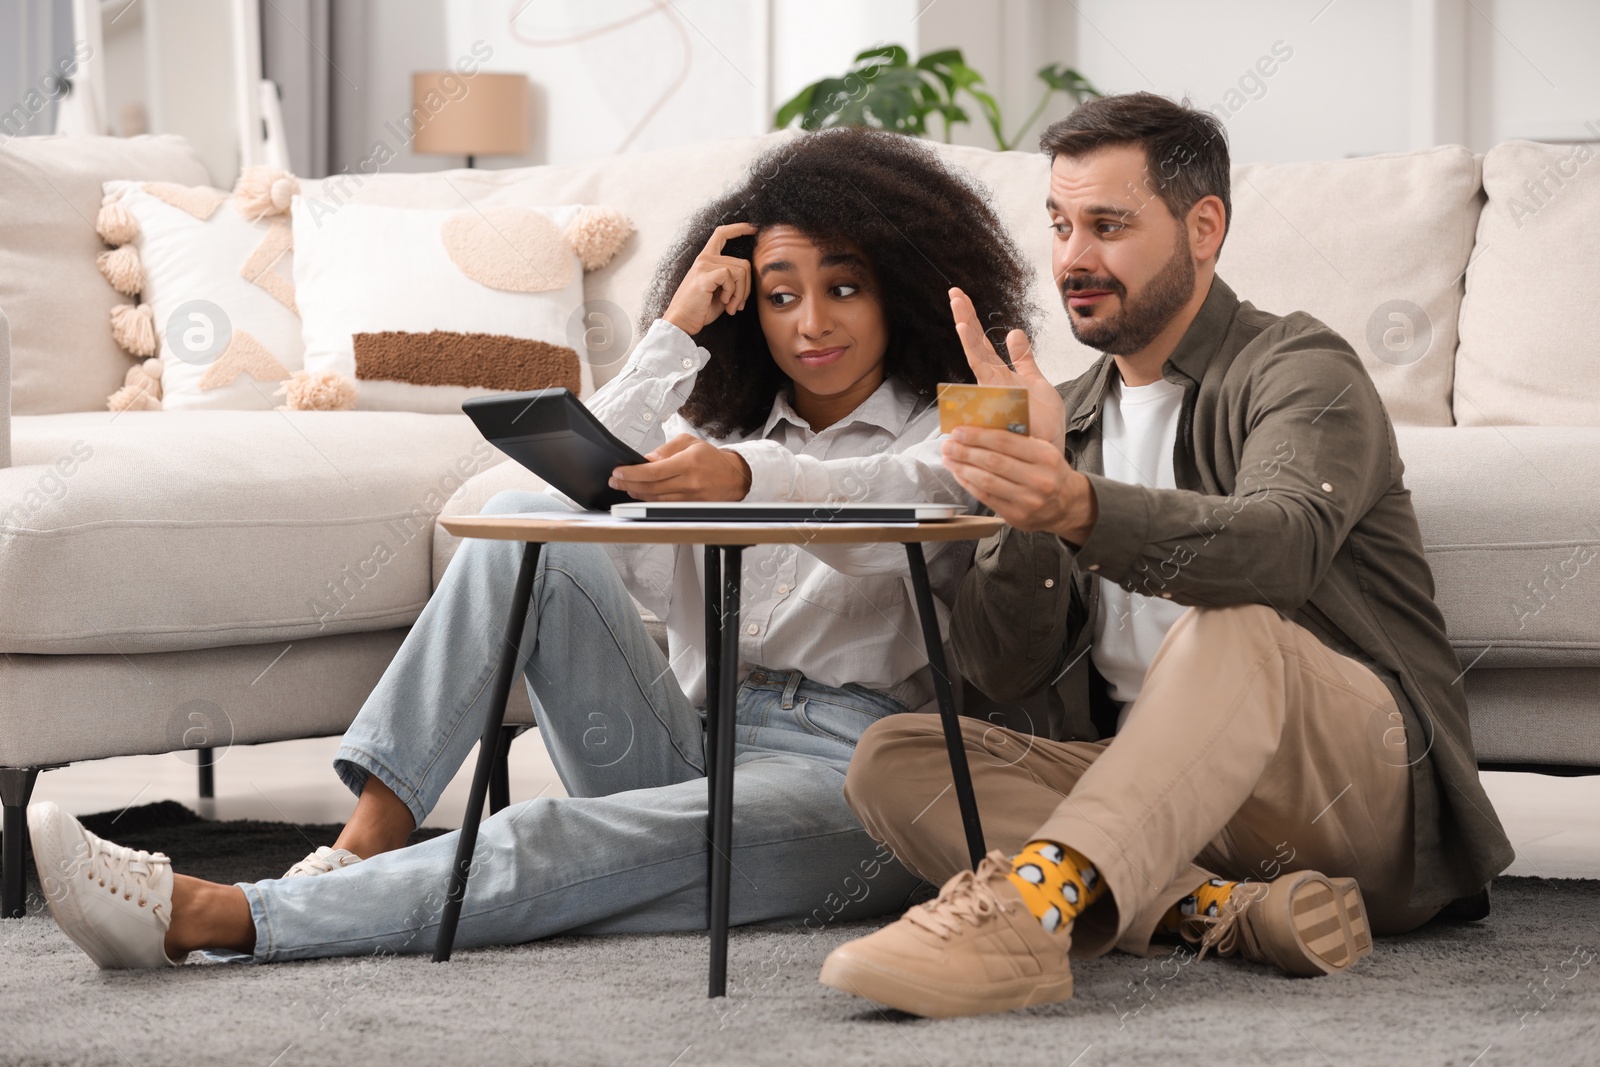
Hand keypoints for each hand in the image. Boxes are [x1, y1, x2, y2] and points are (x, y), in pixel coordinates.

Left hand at [610, 434, 751, 500]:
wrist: (735, 476)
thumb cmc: (712, 458)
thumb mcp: (689, 443)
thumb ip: (666, 450)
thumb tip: (646, 459)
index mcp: (687, 463)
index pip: (653, 471)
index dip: (632, 473)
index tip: (618, 472)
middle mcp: (688, 482)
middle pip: (650, 487)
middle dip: (628, 484)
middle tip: (615, 481)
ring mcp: (689, 497)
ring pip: (655, 499)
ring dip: (637, 494)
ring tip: (626, 487)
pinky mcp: (690, 506)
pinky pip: (665, 506)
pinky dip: (650, 501)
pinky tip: (641, 496)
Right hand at [662, 222, 757, 335]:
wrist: (682, 321)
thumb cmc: (700, 309)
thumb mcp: (719, 291)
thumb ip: (731, 280)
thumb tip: (749, 276)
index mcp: (706, 260)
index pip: (722, 234)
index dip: (739, 228)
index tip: (753, 228)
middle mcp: (704, 259)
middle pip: (743, 263)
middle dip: (746, 288)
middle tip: (737, 305)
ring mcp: (703, 265)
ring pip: (741, 271)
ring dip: (740, 293)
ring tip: (731, 306)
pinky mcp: (704, 276)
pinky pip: (731, 276)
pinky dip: (732, 293)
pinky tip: (724, 302)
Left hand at [941, 425, 1097, 542]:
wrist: (1067, 505)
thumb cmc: (1050, 472)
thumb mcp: (1043, 451)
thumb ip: (1018, 440)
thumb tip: (980, 429)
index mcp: (1045, 456)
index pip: (1005, 441)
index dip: (978, 435)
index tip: (960, 431)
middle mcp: (1039, 479)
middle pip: (993, 461)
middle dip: (965, 451)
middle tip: (948, 444)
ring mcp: (1027, 500)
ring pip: (986, 481)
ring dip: (962, 468)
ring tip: (949, 459)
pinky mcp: (1016, 516)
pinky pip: (986, 497)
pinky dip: (969, 484)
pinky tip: (959, 474)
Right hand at [949, 286, 1066, 452]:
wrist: (1048, 450)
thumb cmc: (1041, 422)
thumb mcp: (1036, 382)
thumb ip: (1023, 359)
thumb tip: (1014, 331)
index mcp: (998, 377)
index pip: (980, 344)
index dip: (970, 320)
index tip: (959, 296)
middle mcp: (991, 385)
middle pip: (974, 347)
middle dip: (965, 319)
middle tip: (955, 293)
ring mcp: (994, 396)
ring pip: (977, 361)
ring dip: (969, 336)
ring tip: (960, 312)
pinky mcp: (1002, 407)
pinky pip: (988, 383)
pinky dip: (979, 363)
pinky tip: (973, 343)